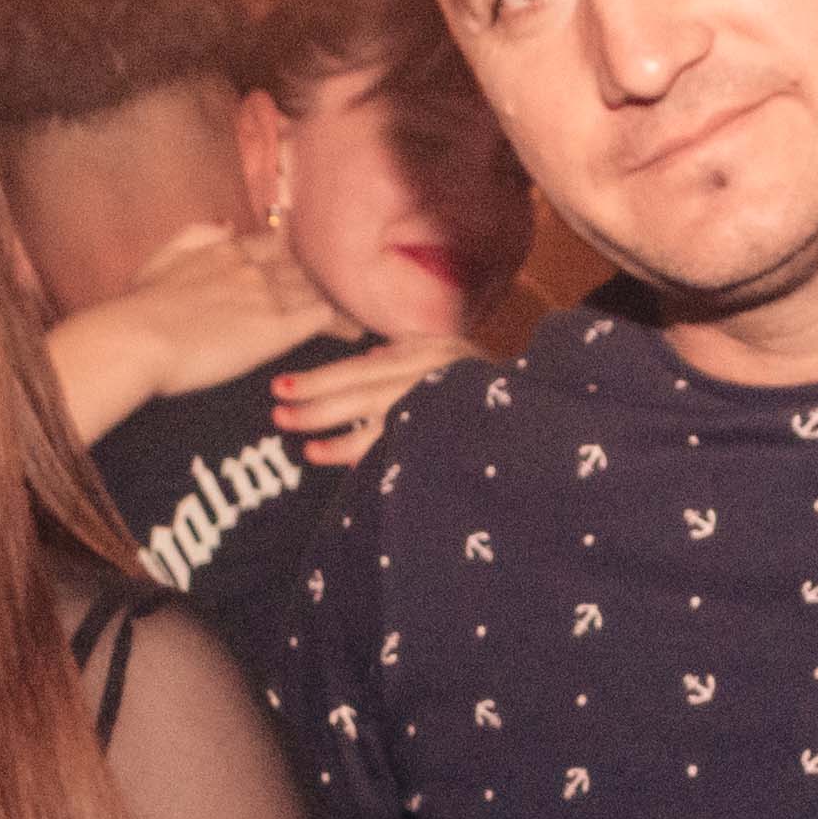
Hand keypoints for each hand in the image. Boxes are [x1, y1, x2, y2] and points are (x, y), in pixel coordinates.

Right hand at [120, 219, 364, 399]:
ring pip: (318, 286)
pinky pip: (325, 316)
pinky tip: (359, 331)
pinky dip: (344, 321)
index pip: (274, 243)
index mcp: (225, 249)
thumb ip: (196, 235)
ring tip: (363, 309)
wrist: (137, 339)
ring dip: (339, 297)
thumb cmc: (139, 308)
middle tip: (347, 289)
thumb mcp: (162, 258)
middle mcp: (252, 265)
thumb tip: (226, 224)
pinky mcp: (278, 326)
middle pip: (302, 264)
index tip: (308, 265)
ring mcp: (268, 293)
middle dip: (324, 276)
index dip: (293, 255)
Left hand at [274, 335, 476, 461]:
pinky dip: (374, 459)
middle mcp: (426, 380)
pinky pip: (405, 452)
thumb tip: (366, 357)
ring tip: (307, 450)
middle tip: (277, 416)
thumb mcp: (450, 351)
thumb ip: (408, 352)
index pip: (356, 368)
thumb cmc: (490, 377)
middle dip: (316, 405)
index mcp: (421, 356)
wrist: (540, 404)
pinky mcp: (449, 440)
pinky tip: (348, 467)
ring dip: (339, 440)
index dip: (317, 379)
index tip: (280, 387)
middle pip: (359, 392)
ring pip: (378, 425)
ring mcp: (438, 410)